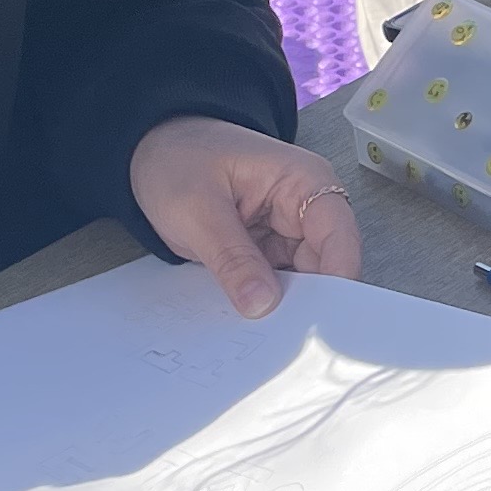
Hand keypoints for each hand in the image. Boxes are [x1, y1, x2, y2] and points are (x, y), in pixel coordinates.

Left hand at [129, 115, 362, 319]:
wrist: (151, 152)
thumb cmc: (176, 159)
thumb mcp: (196, 208)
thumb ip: (231, 257)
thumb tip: (264, 305)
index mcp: (303, 182)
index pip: (339, 237)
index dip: (336, 281)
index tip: (317, 324)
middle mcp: (305, 209)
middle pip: (326, 268)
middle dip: (307, 304)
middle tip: (280, 338)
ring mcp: (287, 233)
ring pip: (303, 284)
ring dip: (283, 308)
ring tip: (259, 334)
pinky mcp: (268, 253)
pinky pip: (276, 287)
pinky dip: (263, 303)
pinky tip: (247, 321)